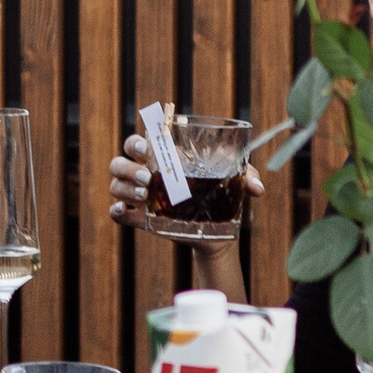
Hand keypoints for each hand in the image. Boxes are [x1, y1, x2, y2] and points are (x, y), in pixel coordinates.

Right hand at [107, 133, 263, 230]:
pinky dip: (116, 211)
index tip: (147, 146)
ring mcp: (140, 197)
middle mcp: (146, 173)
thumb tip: (256, 187)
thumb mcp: (235, 184)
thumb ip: (246, 177)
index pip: (138, 142)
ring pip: (116, 185)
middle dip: (128, 167)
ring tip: (145, 195)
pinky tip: (124, 212)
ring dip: (125, 188)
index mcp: (164, 157)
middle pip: (120, 162)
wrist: (217, 231)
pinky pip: (117, 213)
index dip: (136, 141)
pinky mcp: (141, 219)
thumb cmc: (222, 196)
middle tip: (148, 177)